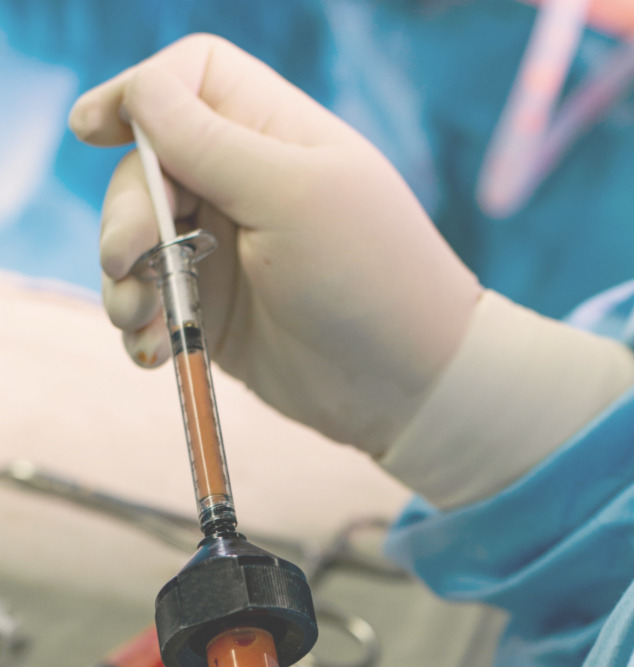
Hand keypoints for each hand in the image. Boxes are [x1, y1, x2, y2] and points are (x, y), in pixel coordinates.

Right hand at [69, 35, 479, 457]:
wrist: (405, 387)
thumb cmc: (367, 279)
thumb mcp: (289, 196)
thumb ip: (209, 143)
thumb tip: (139, 92)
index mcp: (269, 132)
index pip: (186, 81)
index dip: (136, 95)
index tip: (93, 129)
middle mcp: (241, 183)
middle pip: (145, 167)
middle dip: (125, 212)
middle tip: (127, 261)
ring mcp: (223, 251)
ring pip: (137, 241)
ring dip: (122, 280)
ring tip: (139, 323)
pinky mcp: (213, 314)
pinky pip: (151, 307)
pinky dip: (139, 327)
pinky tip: (152, 354)